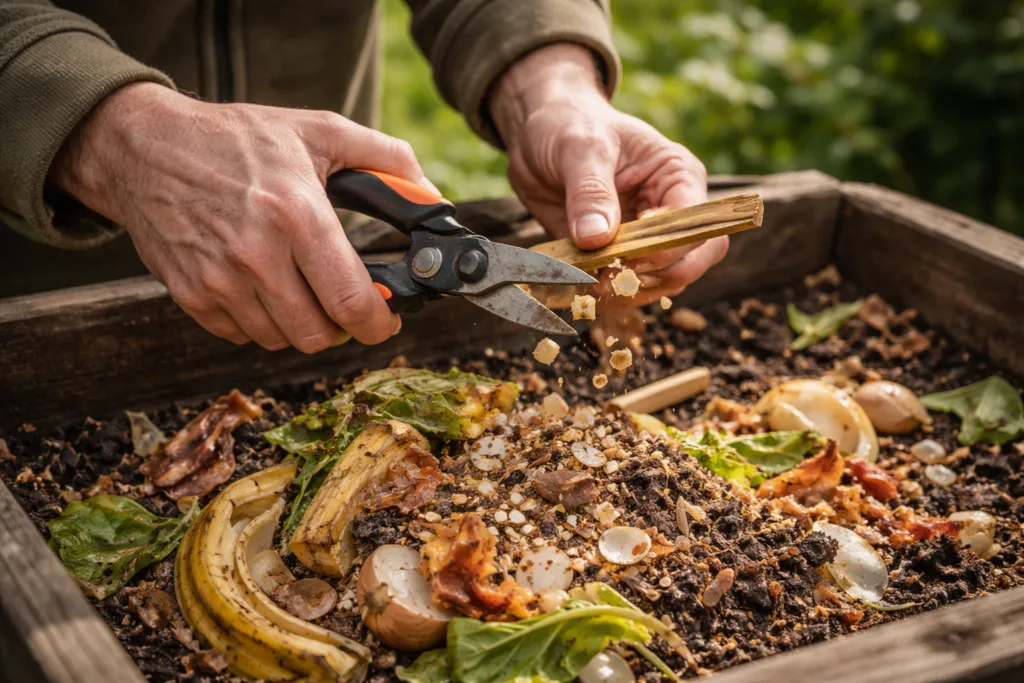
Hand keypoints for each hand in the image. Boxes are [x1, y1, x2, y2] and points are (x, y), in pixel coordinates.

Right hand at [50, 83, 432, 350]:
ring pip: (281, 341)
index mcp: (297, 214)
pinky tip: (262, 286)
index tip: (386, 320)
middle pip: (318, 335)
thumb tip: (433, 197)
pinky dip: (261, 322)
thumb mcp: (318, 131)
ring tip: (300, 286)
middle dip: (341, 327)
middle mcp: (256, 255)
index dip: (379, 324)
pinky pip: (243, 336)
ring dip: (300, 324)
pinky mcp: (191, 296)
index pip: (350, 303)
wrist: (143, 148)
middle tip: (343, 303)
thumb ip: (386, 161)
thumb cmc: (236, 139)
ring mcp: (218, 280)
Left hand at [489, 44, 728, 307]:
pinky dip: (608, 293)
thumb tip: (597, 239)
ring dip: (631, 290)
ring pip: (662, 282)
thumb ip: (590, 191)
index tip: (633, 257)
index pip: (697, 223)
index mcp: (678, 177)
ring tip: (592, 282)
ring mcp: (646, 238)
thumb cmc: (570, 125)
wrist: (540, 135)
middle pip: (691, 261)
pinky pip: (625, 286)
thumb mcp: (579, 147)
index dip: (672, 247)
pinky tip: (582, 283)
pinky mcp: (618, 256)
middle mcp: (671, 212)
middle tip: (611, 278)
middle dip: (656, 277)